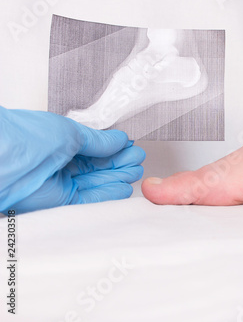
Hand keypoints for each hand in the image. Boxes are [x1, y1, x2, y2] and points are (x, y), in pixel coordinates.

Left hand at [0, 107, 144, 213]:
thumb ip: (98, 141)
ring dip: (117, 178)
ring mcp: (60, 183)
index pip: (94, 148)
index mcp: (60, 142)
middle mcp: (59, 163)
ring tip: (136, 172)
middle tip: (138, 160)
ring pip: (96, 183)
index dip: (115, 148)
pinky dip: (107, 195)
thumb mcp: (70, 132)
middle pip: (97, 166)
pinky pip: (89, 200)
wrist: (0, 158)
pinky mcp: (59, 202)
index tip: (132, 147)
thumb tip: (118, 140)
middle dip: (119, 163)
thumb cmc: (24, 137)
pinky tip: (122, 189)